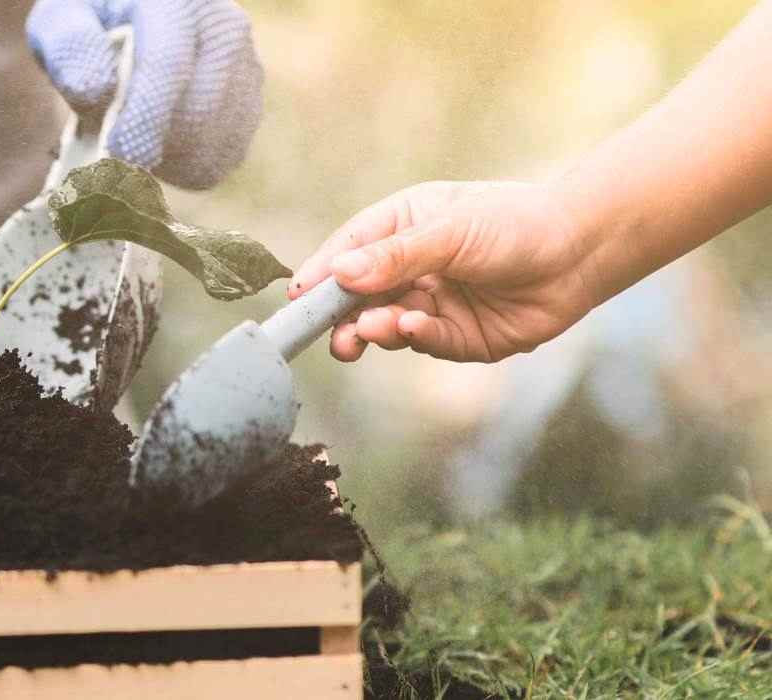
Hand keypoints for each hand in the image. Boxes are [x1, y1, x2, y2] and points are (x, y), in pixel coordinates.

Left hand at [26, 0, 264, 188]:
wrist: (124, 26)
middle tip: (111, 159)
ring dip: (167, 161)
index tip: (119, 154)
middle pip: (202, 110)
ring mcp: (244, 67)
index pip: (169, 64)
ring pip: (216, 141)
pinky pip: (222, 158)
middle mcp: (223, 28)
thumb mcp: (61, 22)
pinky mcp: (247, 105)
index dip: (145, 116)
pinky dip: (184, 169)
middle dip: (155, 146)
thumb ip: (70, 47)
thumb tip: (95, 90)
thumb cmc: (88, 25)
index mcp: (176, 1)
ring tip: (130, 145)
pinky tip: (155, 151)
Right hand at [288, 181, 611, 362]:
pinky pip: (423, 342)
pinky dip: (413, 337)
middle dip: (342, 316)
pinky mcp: (457, 336)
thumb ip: (395, 256)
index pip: (348, 251)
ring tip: (373, 330)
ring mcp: (432, 303)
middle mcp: (410, 266)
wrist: (583, 253)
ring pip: (385, 323)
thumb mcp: (451, 231)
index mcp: (400, 226)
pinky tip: (412, 329)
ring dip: (375, 328)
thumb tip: (339, 275)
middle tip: (333, 335)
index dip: (321, 274)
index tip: (298, 298)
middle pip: (358, 296)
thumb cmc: (517, 224)